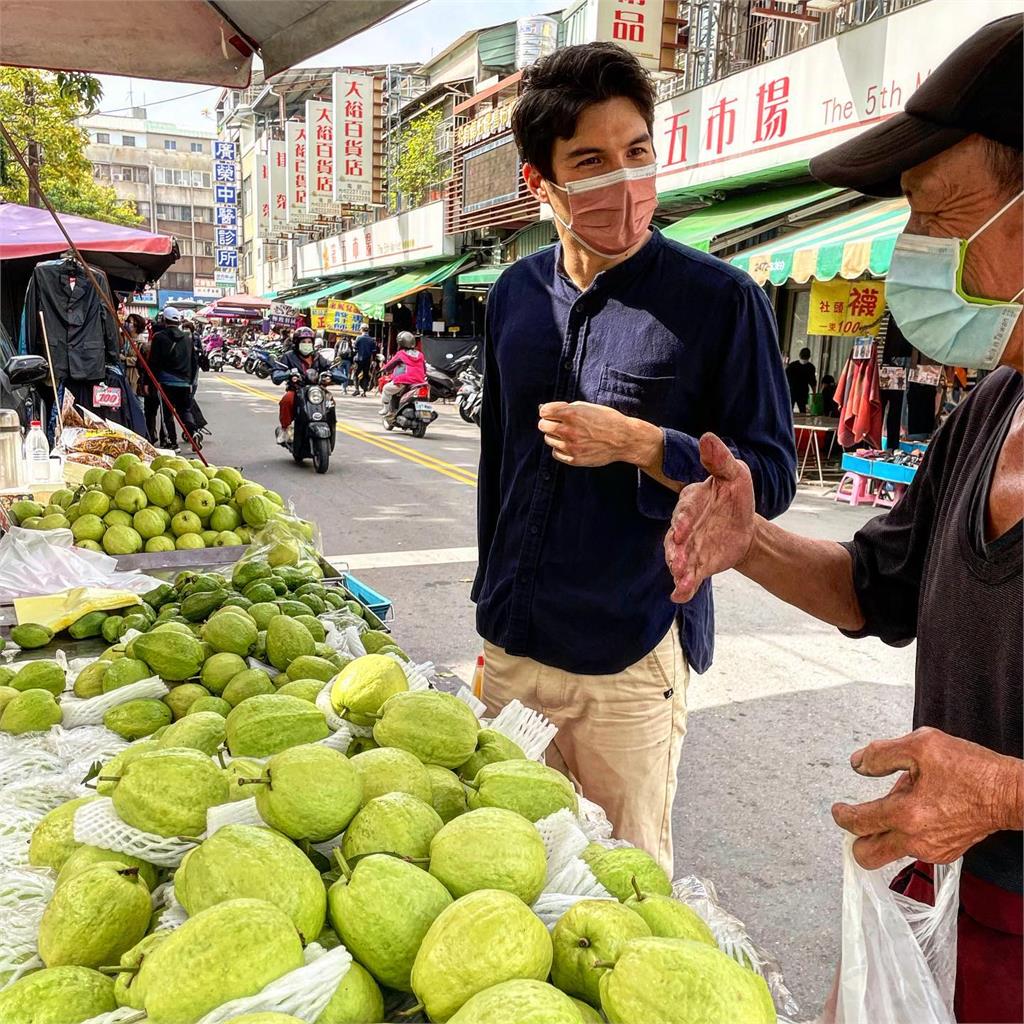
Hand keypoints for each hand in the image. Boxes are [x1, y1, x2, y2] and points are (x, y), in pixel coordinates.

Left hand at [538, 401, 642, 467]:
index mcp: (571, 414)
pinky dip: (560, 448)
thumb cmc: (606, 419)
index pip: (544, 412)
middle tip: (559, 424)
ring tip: (570, 434)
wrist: (624, 439)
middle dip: (549, 423)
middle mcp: (568, 430)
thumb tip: (543, 410)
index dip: (548, 411)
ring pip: (548, 439)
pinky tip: (572, 444)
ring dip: (555, 436)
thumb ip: (565, 407)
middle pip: (542, 426)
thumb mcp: (586, 407)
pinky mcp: (574, 459)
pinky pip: (556, 453)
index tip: (555, 413)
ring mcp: (570, 446)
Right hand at [664, 433, 754, 602]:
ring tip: (681, 581)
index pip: (685, 511)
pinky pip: (687, 576)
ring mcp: (689, 547)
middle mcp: (685, 526)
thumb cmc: (735, 497)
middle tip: (677, 563)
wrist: (744, 526)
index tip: (682, 531)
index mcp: (692, 502)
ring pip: (678, 560)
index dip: (682, 521)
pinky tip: (680, 596)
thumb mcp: (735, 473)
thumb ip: (719, 459)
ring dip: (678, 571)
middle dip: (675, 552)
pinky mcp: (697, 564)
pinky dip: (683, 587)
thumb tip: (707, 437)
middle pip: (675, 540)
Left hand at [832, 727, 1023, 868]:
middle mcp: (916, 840)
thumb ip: (882, 754)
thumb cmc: (970, 769)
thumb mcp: (921, 745)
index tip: (838, 809)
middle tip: (857, 819)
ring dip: (885, 832)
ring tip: (901, 800)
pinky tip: (920, 808)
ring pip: (891, 851)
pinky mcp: (947, 854)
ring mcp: (932, 851)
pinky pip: (914, 848)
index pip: (858, 822)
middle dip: (855, 840)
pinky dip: (908, 832)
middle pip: (867, 856)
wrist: (1010, 793)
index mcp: (905, 815)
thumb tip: (858, 764)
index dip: (841, 815)